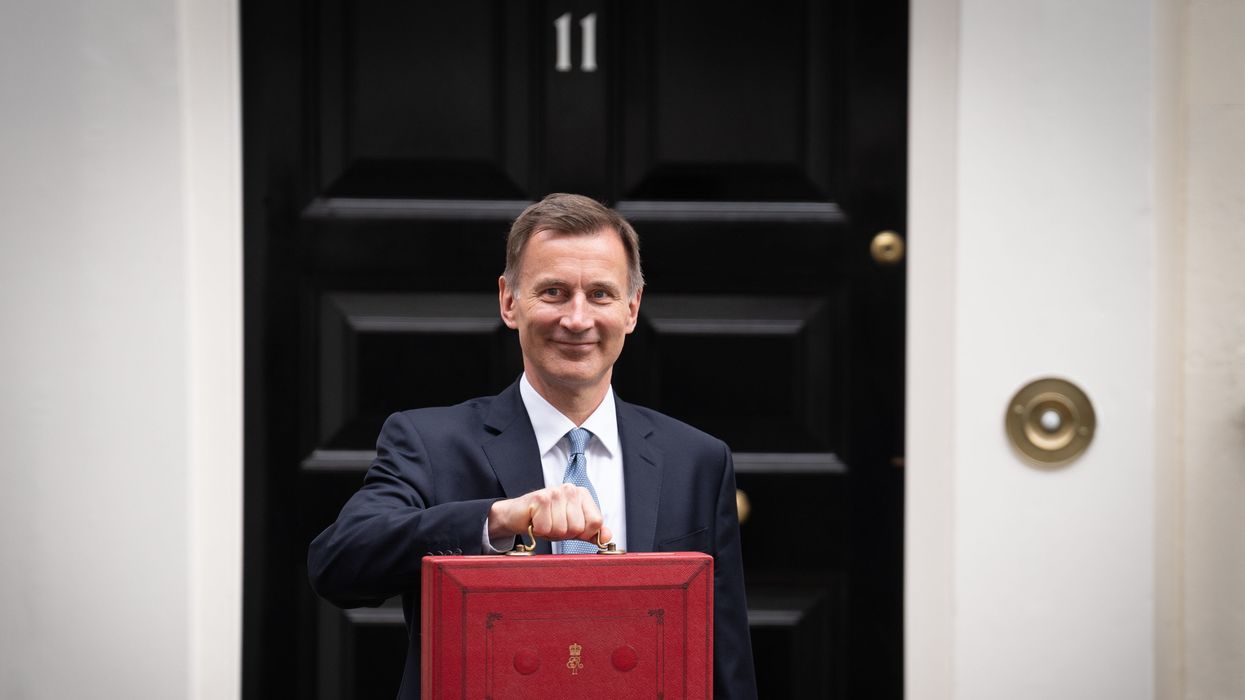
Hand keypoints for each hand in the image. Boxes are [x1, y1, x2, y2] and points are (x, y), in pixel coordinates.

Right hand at [488, 485, 611, 544]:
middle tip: (552, 524)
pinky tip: (535, 521)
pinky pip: (546, 529)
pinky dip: (538, 531)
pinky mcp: (540, 498)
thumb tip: (608, 536)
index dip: (582, 533)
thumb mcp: (572, 527)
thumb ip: (592, 532)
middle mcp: (571, 489)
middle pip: (578, 528)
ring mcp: (555, 492)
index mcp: (582, 494)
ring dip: (550, 532)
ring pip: (562, 530)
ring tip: (544, 522)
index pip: (596, 522)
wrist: (517, 515)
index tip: (569, 527)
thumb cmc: (546, 520)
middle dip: (564, 534)